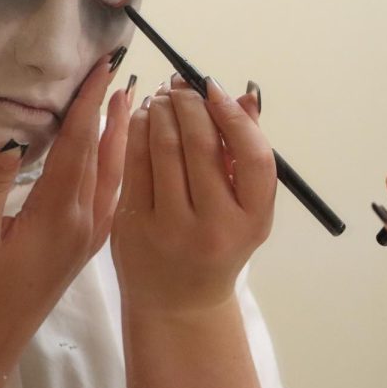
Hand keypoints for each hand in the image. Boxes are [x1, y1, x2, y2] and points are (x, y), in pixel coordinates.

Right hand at [0, 54, 131, 362]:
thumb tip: (11, 138)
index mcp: (59, 212)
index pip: (78, 144)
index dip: (88, 103)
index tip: (101, 68)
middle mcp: (85, 220)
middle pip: (103, 153)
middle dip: (110, 109)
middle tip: (120, 70)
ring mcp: (91, 234)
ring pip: (114, 173)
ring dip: (120, 134)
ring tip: (128, 100)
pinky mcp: (88, 244)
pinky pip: (114, 193)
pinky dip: (120, 163)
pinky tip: (119, 153)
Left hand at [112, 76, 272, 313]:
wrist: (179, 301)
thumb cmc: (218, 243)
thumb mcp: (245, 209)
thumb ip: (246, 154)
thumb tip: (245, 96)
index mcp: (252, 221)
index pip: (253, 156)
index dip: (235, 117)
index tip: (216, 90)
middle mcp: (214, 228)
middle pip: (202, 146)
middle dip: (189, 104)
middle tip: (182, 85)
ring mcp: (170, 229)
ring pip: (164, 149)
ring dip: (162, 111)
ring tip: (164, 97)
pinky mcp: (133, 227)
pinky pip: (134, 164)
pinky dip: (138, 131)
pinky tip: (144, 118)